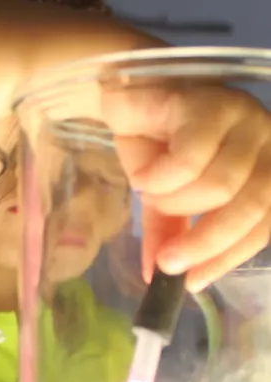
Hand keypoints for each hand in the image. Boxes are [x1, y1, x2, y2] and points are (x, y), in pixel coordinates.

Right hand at [101, 84, 270, 290]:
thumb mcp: (163, 202)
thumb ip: (166, 236)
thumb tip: (156, 279)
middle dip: (206, 241)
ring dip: (172, 200)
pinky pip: (189, 158)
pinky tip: (142, 175)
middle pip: (254, 204)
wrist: (125, 98)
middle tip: (168, 261)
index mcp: (267, 168)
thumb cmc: (155, 145)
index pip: (268, 222)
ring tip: (148, 193)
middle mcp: (267, 141)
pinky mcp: (211, 103)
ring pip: (219, 184)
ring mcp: (245, 118)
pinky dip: (158, 178)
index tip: (193, 283)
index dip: (231, 256)